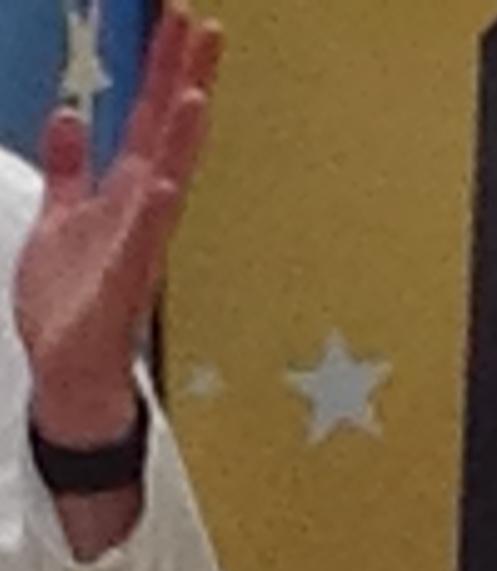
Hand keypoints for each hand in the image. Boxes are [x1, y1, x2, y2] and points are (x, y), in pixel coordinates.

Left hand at [16, 7, 224, 450]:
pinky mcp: (121, 285)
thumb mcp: (57, 219)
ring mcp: (134, 248)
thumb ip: (68, 169)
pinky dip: (154, 211)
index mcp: (122, 196)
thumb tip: (71, 117)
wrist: (69, 377)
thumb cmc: (69, 308)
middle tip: (207, 28)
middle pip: (166, 136)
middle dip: (185, 81)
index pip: (149, 120)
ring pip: (165, 182)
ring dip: (181, 140)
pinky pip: (141, 242)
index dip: (163, 68)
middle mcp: (137, 216)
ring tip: (194, 93)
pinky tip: (165, 180)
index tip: (182, 20)